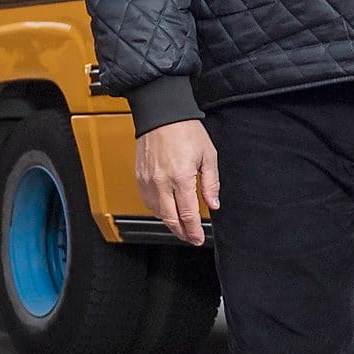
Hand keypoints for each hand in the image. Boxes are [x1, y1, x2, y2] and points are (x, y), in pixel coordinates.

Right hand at [135, 120, 220, 245]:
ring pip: (157, 212)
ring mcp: (148, 180)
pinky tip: (166, 209)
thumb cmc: (184, 130)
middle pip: (170, 219)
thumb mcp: (208, 155)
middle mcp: (162, 182)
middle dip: (182, 232)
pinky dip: (157, 209)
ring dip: (169, 222)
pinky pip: (147, 201)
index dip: (194, 230)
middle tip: (190, 237)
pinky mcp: (139, 177)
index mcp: (181, 177)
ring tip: (180, 225)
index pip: (188, 214)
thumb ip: (211, 183)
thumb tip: (213, 203)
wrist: (161, 114)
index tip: (198, 238)